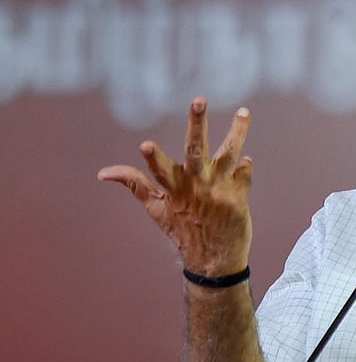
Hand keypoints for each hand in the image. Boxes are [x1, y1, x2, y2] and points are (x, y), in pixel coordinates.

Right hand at [98, 97, 252, 275]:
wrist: (215, 261)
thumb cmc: (183, 231)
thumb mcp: (156, 210)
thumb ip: (135, 184)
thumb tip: (103, 172)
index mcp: (174, 189)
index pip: (159, 171)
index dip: (152, 159)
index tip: (145, 145)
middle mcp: (196, 186)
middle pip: (196, 150)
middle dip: (196, 124)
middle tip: (199, 100)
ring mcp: (218, 190)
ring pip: (228, 153)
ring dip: (237, 131)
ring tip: (244, 111)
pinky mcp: (237, 197)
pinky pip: (244, 172)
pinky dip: (245, 166)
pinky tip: (245, 160)